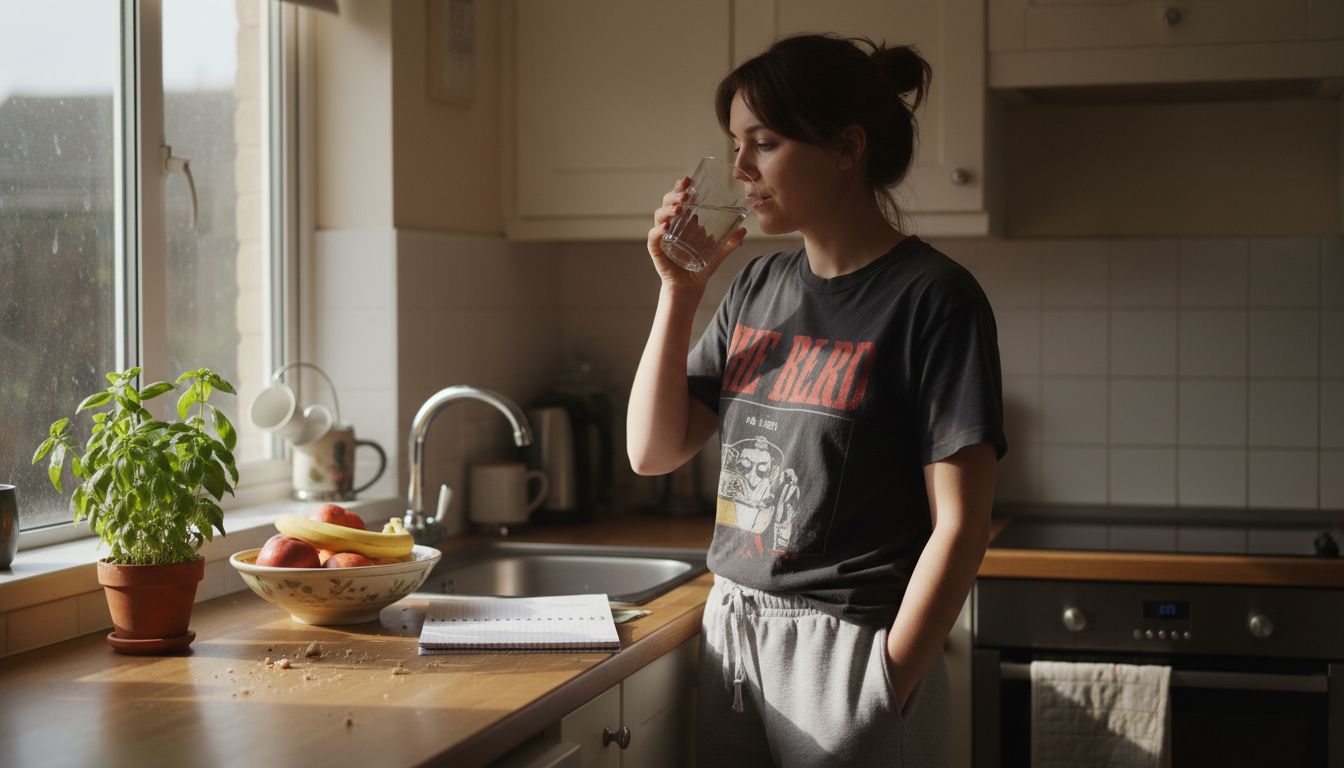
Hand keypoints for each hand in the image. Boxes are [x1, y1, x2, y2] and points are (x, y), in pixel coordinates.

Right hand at [646, 177, 746, 291]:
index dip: (682, 187)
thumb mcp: (718, 252)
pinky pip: (653, 236)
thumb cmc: (702, 264)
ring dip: (668, 210)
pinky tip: (666, 227)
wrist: (691, 285)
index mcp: (684, 219)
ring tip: (679, 210)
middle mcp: (671, 223)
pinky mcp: (656, 248)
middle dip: (675, 195)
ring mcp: (662, 235)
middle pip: (668, 202)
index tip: (689, 179)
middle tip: (686, 195)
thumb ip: (730, 242)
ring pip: (659, 216)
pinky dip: (658, 230)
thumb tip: (743, 230)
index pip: (680, 197)